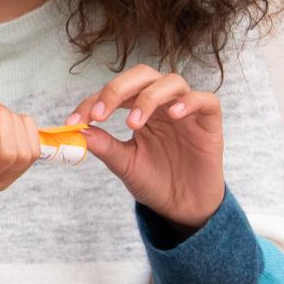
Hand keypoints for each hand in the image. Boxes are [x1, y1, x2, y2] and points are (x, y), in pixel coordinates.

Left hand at [66, 65, 224, 230]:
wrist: (184, 207)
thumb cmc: (155, 182)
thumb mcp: (125, 164)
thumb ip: (105, 146)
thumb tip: (78, 130)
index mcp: (139, 110)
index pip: (113, 93)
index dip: (91, 102)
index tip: (74, 121)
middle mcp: (163, 105)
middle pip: (142, 75)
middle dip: (116, 89)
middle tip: (99, 114)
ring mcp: (187, 111)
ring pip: (172, 81)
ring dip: (148, 97)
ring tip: (133, 123)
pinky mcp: (209, 123)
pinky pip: (206, 100)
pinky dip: (189, 101)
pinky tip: (174, 114)